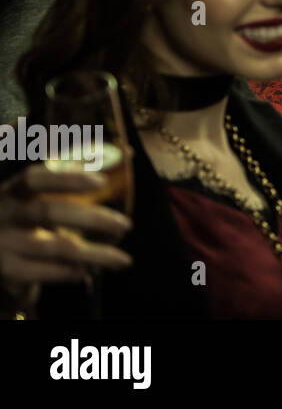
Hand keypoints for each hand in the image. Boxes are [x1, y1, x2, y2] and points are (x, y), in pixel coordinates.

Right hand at [0, 165, 132, 304]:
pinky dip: (65, 272)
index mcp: (14, 190)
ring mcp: (2, 242)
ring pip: (54, 247)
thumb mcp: (39, 193)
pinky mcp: (4, 269)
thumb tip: (126, 152)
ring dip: (93, 254)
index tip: (102, 181)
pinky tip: (85, 271)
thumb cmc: (25, 214)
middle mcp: (4, 213)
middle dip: (92, 219)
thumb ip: (76, 172)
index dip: (67, 178)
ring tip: (122, 259)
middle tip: (126, 225)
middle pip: (49, 212)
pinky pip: (39, 272)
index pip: (35, 179)